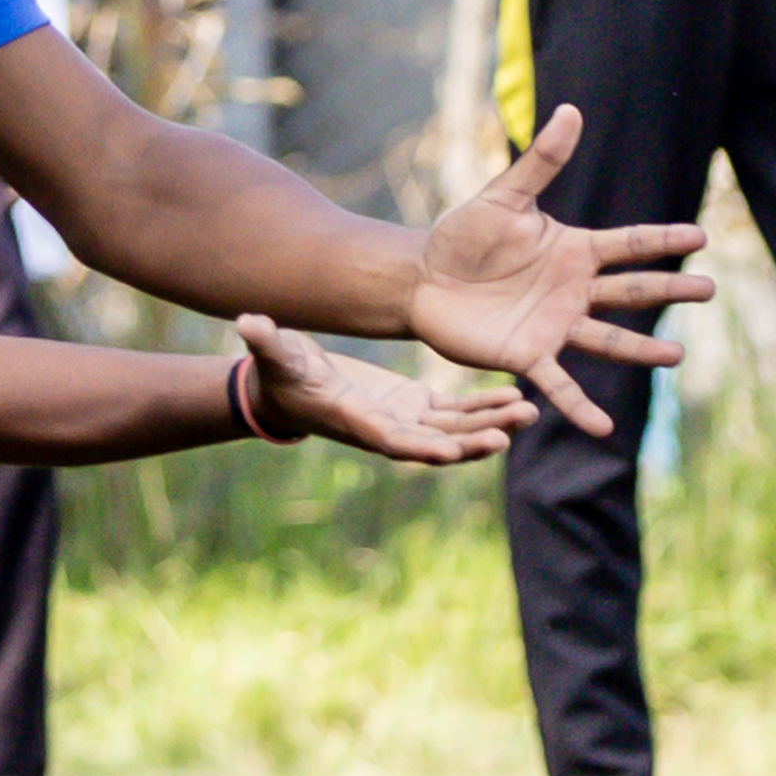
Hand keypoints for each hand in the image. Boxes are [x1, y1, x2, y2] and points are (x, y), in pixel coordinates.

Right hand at [228, 318, 536, 466]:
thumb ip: (266, 340)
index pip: (390, 440)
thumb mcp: (274, 354)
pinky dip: (485, 408)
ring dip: (491, 424)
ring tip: (528, 413)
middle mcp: (385, 428)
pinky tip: (516, 398)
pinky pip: (457, 413)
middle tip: (506, 437)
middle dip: (471, 441)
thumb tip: (247, 322)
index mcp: (354, 421)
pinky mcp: (416, 407)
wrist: (291, 390)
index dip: (421, 448)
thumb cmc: (280, 372)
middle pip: (434, 442)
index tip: (450, 453)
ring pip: (455, 430)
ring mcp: (404, 420)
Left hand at [390, 106, 712, 435]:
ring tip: (677, 358)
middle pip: (632, 291)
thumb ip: (540, 161)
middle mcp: (573, 290)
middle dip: (670, 290)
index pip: (628, 244)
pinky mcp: (527, 355)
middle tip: (710, 291)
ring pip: (608, 341)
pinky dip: (582, 406)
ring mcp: (554, 326)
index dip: (662, 240)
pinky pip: (560, 383)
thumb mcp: (502, 196)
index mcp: (572, 249)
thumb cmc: (463, 236)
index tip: (701, 237)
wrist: (423, 279)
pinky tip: (606, 428)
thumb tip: (571, 111)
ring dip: (642, 351)